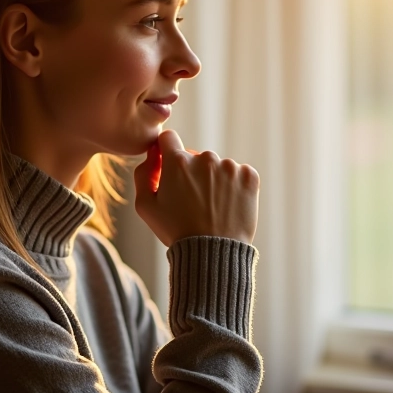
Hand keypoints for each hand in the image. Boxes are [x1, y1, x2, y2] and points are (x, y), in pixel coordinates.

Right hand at [133, 130, 259, 246]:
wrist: (212, 254)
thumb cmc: (176, 231)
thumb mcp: (145, 206)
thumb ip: (142, 174)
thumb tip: (152, 156)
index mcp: (178, 161)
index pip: (169, 138)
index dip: (166, 151)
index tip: (170, 167)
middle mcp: (205, 158)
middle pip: (195, 156)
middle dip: (192, 173)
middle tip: (193, 201)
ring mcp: (229, 166)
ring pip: (218, 167)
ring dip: (214, 181)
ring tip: (212, 208)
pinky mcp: (249, 177)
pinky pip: (239, 174)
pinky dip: (234, 187)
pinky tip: (227, 206)